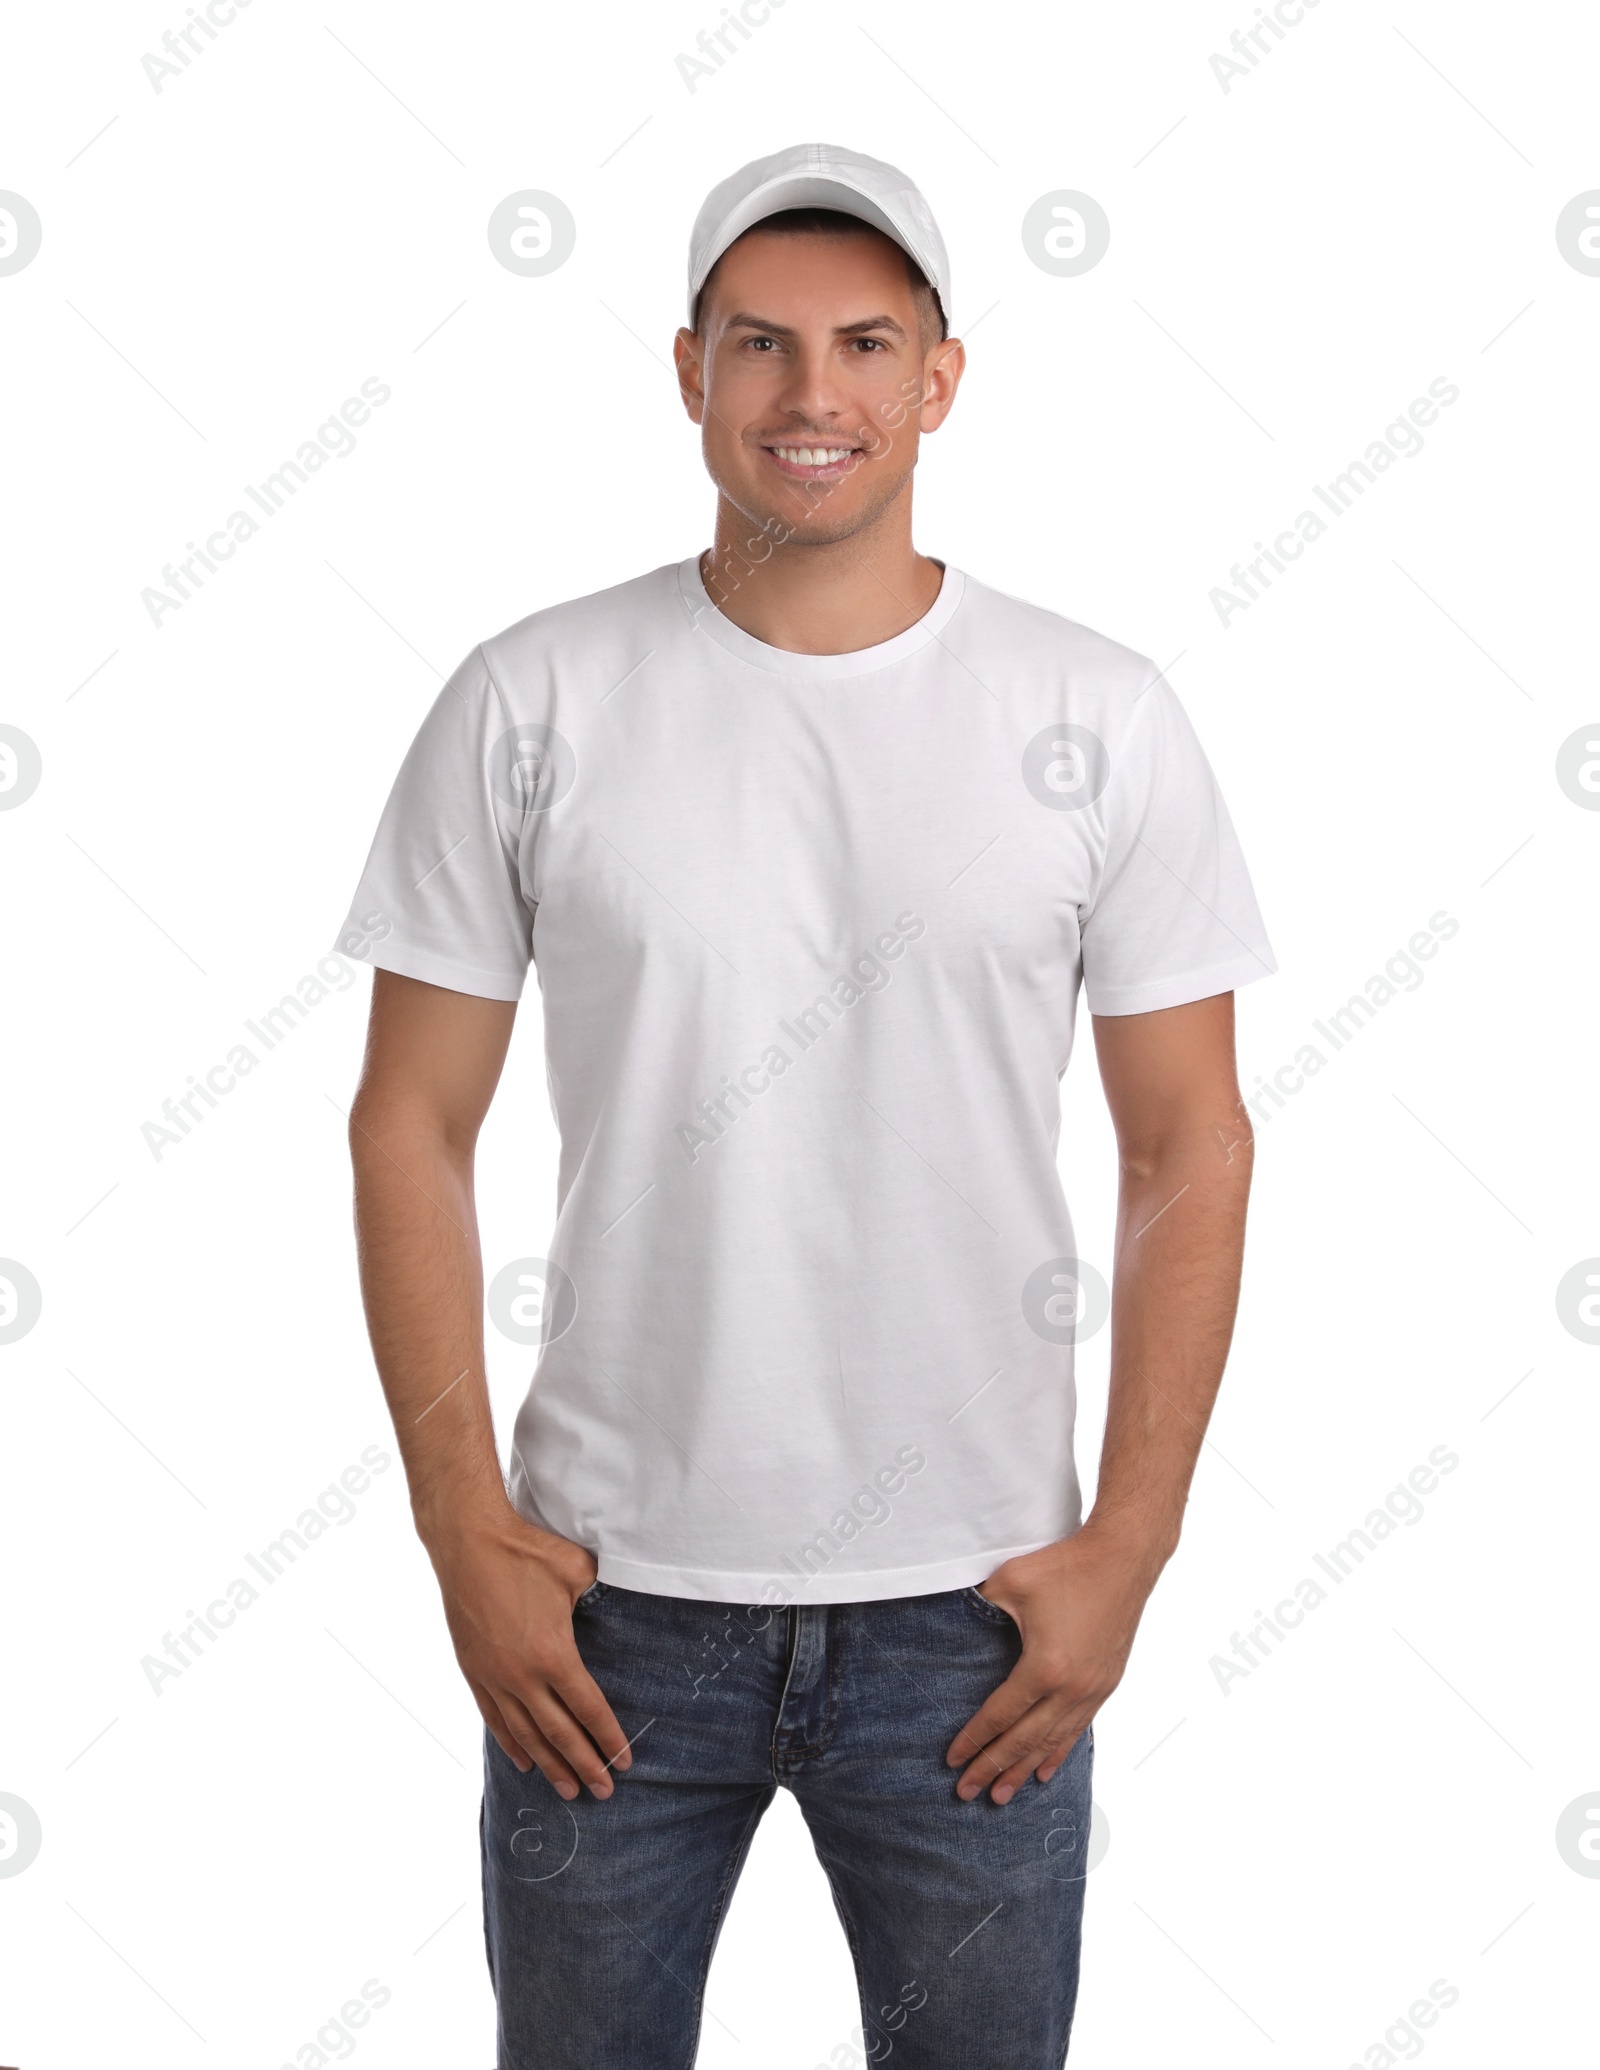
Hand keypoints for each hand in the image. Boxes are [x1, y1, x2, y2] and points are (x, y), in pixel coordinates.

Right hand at [425, 1506, 630, 1799]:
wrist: (468, 1543)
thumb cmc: (526, 1552)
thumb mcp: (578, 1570)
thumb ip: (602, 1593)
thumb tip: (622, 1597)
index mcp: (554, 1654)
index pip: (589, 1709)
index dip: (609, 1739)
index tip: (625, 1762)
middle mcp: (522, 1676)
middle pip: (559, 1733)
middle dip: (584, 1766)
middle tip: (603, 1792)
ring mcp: (494, 1677)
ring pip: (526, 1734)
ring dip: (549, 1765)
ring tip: (568, 1790)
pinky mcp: (473, 1671)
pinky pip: (494, 1719)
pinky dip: (511, 1744)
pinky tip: (524, 1762)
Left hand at [946, 1522, 1163, 1803]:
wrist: (1122, 1558)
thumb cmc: (1066, 1566)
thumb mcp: (1010, 1581)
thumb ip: (980, 1607)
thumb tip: (957, 1622)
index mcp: (1043, 1668)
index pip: (1000, 1715)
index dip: (973, 1740)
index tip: (952, 1761)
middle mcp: (1071, 1689)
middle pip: (1023, 1740)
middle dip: (992, 1768)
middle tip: (966, 1794)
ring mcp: (1092, 1690)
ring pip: (1052, 1742)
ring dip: (1024, 1770)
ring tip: (1002, 1796)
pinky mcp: (1106, 1683)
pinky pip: (1077, 1729)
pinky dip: (1058, 1752)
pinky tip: (1045, 1771)